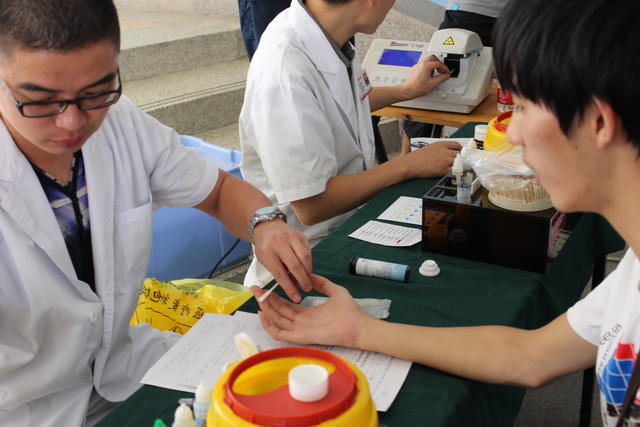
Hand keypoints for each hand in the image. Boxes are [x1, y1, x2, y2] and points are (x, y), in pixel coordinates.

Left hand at [251, 220, 311, 302]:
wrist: (267, 226)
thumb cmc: (265, 247)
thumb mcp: (266, 261)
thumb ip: (279, 274)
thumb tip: (294, 287)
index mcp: (267, 252)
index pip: (280, 274)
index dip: (289, 288)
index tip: (296, 298)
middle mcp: (279, 243)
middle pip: (295, 265)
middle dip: (302, 280)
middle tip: (307, 289)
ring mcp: (291, 237)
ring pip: (304, 257)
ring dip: (307, 271)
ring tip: (307, 279)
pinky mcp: (300, 235)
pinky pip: (308, 251)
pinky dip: (308, 262)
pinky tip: (306, 268)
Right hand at [253, 274, 368, 346]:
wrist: (358, 325)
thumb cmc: (349, 311)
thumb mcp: (334, 291)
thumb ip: (321, 283)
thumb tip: (309, 274)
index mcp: (308, 313)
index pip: (286, 305)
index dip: (275, 297)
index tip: (266, 287)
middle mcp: (301, 322)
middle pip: (278, 312)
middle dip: (266, 301)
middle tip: (255, 289)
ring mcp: (300, 330)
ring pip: (276, 320)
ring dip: (266, 309)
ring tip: (258, 297)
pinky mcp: (300, 336)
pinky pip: (280, 333)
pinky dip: (269, 325)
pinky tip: (263, 313)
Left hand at [402, 55, 450, 99]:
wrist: (408, 91)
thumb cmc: (417, 88)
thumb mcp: (433, 84)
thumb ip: (441, 78)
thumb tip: (446, 76)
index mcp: (426, 66)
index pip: (438, 63)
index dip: (444, 68)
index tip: (446, 72)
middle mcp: (421, 64)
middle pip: (432, 57)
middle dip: (438, 63)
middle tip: (440, 70)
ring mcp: (416, 66)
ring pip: (427, 60)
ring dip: (432, 65)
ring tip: (433, 74)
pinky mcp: (414, 69)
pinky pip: (422, 65)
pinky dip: (427, 67)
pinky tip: (427, 75)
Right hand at [405, 140, 461, 177]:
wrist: (410, 164)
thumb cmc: (417, 157)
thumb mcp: (430, 147)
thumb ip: (440, 148)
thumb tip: (447, 151)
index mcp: (441, 144)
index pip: (456, 144)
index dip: (460, 148)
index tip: (461, 152)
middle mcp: (444, 151)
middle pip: (459, 153)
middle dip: (461, 157)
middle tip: (461, 160)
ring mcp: (444, 161)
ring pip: (459, 162)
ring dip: (460, 164)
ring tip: (459, 167)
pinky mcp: (443, 170)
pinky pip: (454, 170)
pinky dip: (456, 171)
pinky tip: (455, 172)